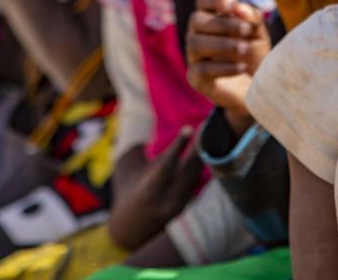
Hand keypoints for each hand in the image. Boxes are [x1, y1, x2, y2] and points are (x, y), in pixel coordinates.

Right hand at [107, 128, 202, 249]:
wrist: (131, 228)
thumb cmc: (127, 186)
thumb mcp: (128, 166)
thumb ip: (138, 144)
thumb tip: (132, 109)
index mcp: (147, 190)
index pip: (166, 166)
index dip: (177, 147)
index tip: (189, 128)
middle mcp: (167, 200)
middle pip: (189, 171)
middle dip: (199, 147)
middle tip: (207, 124)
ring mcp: (181, 204)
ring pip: (196, 176)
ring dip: (204, 153)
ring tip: (210, 130)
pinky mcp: (189, 205)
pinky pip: (198, 181)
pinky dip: (203, 164)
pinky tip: (209, 146)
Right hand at [186, 0, 270, 122]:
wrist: (258, 88)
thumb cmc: (255, 54)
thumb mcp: (258, 33)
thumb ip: (251, 18)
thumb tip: (239, 8)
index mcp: (211, 18)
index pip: (203, 1)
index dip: (215, 0)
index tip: (233, 5)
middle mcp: (197, 34)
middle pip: (197, 20)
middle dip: (222, 23)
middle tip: (246, 30)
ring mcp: (194, 57)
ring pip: (196, 44)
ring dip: (223, 45)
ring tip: (245, 49)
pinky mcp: (196, 79)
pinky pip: (201, 70)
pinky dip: (223, 67)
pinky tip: (241, 67)